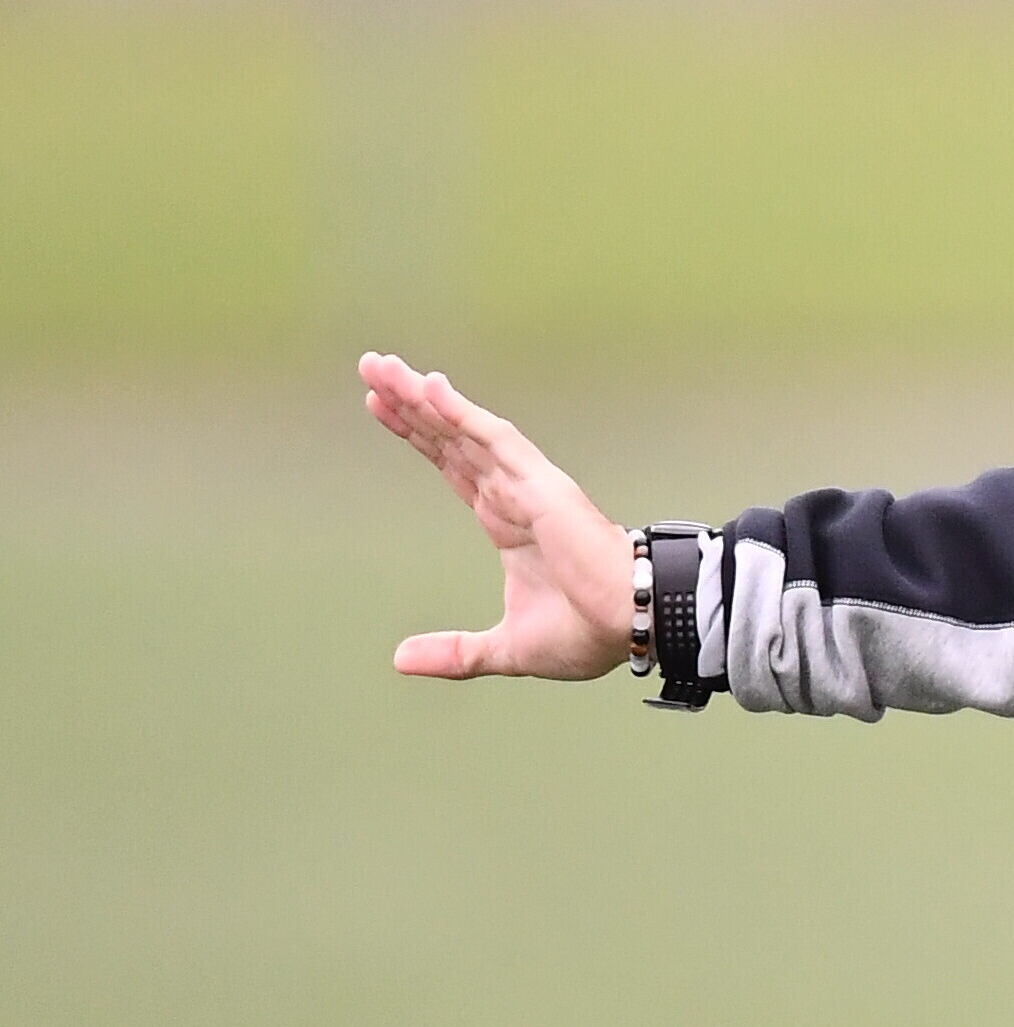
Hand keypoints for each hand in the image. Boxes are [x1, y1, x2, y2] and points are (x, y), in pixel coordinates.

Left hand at [361, 352, 632, 680]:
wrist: (631, 625)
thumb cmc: (586, 631)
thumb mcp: (504, 648)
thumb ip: (455, 652)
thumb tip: (400, 659)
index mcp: (505, 521)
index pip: (452, 465)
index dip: (417, 434)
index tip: (379, 406)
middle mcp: (512, 493)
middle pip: (450, 437)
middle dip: (408, 404)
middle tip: (370, 367)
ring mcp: (526, 484)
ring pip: (464, 430)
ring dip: (423, 398)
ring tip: (382, 368)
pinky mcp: (540, 485)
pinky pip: (494, 440)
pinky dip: (461, 413)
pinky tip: (430, 389)